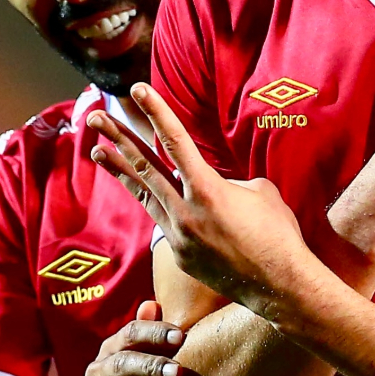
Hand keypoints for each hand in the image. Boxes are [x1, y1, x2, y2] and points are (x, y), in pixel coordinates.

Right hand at [69, 301, 191, 375]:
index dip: (154, 333)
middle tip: (180, 374)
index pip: (129, 335)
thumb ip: (146, 334)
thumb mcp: (134, 357)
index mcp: (110, 351)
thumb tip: (154, 304)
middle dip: (150, 369)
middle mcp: (97, 375)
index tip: (182, 337)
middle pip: (121, 368)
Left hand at [90, 85, 318, 321]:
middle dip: (118, 139)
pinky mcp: (179, 254)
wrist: (279, 285)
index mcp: (207, 189)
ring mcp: (178, 235)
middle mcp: (185, 211)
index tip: (138, 90)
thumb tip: (218, 183)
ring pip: (143, 194)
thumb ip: (230, 181)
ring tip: (96, 151)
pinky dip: (156, 203)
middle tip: (95, 118)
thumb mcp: (260, 192)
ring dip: (120, 170)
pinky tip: (149, 192)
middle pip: (144, 167)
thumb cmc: (277, 235)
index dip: (156, 112)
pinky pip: (162, 220)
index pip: (175, 141)